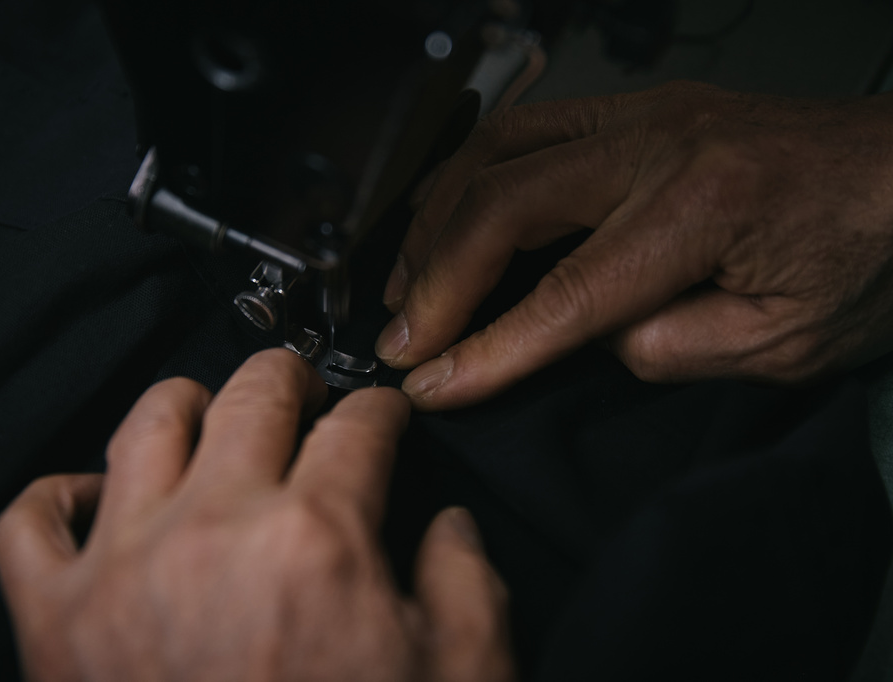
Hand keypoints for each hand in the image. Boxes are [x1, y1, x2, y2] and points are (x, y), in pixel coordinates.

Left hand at [0, 349, 513, 681]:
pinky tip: (98, 499)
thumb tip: (449, 528)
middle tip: (306, 392)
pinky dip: (58, 496)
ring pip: (145, 423)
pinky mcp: (54, 624)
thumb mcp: (462, 679)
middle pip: (255, 394)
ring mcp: (123, 570)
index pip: (358, 428)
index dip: (380, 411)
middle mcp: (214, 532)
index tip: (380, 417)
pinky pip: (30, 522)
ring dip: (188, 404)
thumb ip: (467, 585)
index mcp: (317, 541)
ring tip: (211, 417)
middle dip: (293, 377)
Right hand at [375, 81, 892, 409]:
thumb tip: (584, 337)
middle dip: (436, 279)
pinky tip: (449, 213)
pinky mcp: (639, 110)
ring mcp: (646, 114)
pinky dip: (469, 175)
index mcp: (706, 206)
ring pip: (497, 150)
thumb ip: (669, 347)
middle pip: (504, 204)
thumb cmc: (876, 252)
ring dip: (437, 218)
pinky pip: (525, 128)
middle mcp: (662, 143)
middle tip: (400, 334)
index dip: (488, 347)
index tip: (431, 381)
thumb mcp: (787, 341)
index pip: (566, 295)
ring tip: (405, 279)